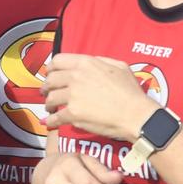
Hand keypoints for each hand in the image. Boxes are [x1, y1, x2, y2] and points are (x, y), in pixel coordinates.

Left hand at [42, 54, 158, 141]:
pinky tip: (51, 123)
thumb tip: (89, 63)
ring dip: (49, 104)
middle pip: (50, 80)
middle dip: (47, 87)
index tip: (51, 74)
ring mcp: (73, 95)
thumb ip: (101, 61)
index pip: (57, 61)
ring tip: (51, 108)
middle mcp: (76, 77)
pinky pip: (55, 117)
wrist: (135, 114)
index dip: (51, 68)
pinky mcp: (73, 113)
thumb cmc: (131, 91)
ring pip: (50, 98)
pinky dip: (51, 121)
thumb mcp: (119, 66)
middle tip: (47, 93)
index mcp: (86, 63)